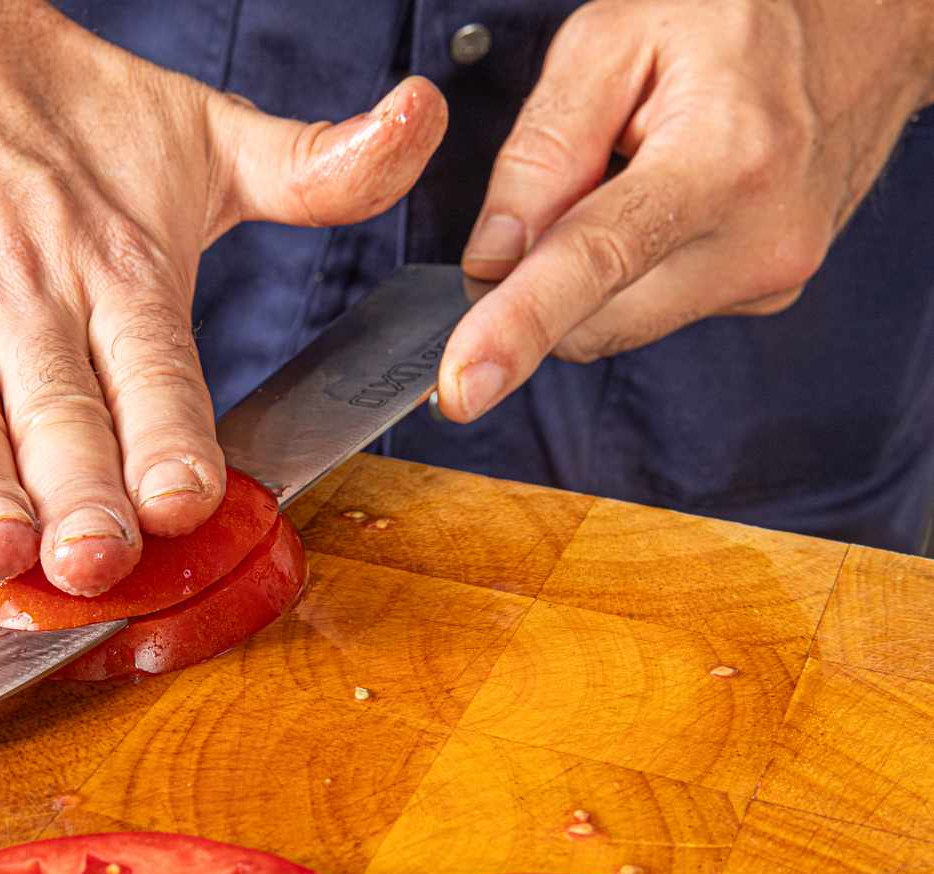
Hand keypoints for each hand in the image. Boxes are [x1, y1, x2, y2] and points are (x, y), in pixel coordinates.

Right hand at [0, 0, 445, 594]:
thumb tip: (422, 123)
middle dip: (76, 490)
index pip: (154, 369)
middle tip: (91, 556)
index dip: (169, 436)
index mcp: (119, 270)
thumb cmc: (65, 117)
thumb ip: (315, 166)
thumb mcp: (204, 137)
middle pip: (57, 410)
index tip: (187, 500)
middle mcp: (28, 296)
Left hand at [438, 0, 933, 422]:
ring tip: (629, 178)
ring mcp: (769, 278)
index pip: (597, 261)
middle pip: (590, 320)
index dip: (519, 326)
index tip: (465, 383)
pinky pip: (649, 311)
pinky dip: (627, 274)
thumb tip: (490, 257)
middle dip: (539, 279)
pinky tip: (660, 203)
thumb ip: (542, 149)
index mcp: (723, 159)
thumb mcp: (614, 37)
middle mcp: (758, 238)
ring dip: (586, 274)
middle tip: (561, 188)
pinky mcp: (764, 296)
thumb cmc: (737, 17)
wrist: (862, 27)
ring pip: (613, 326)